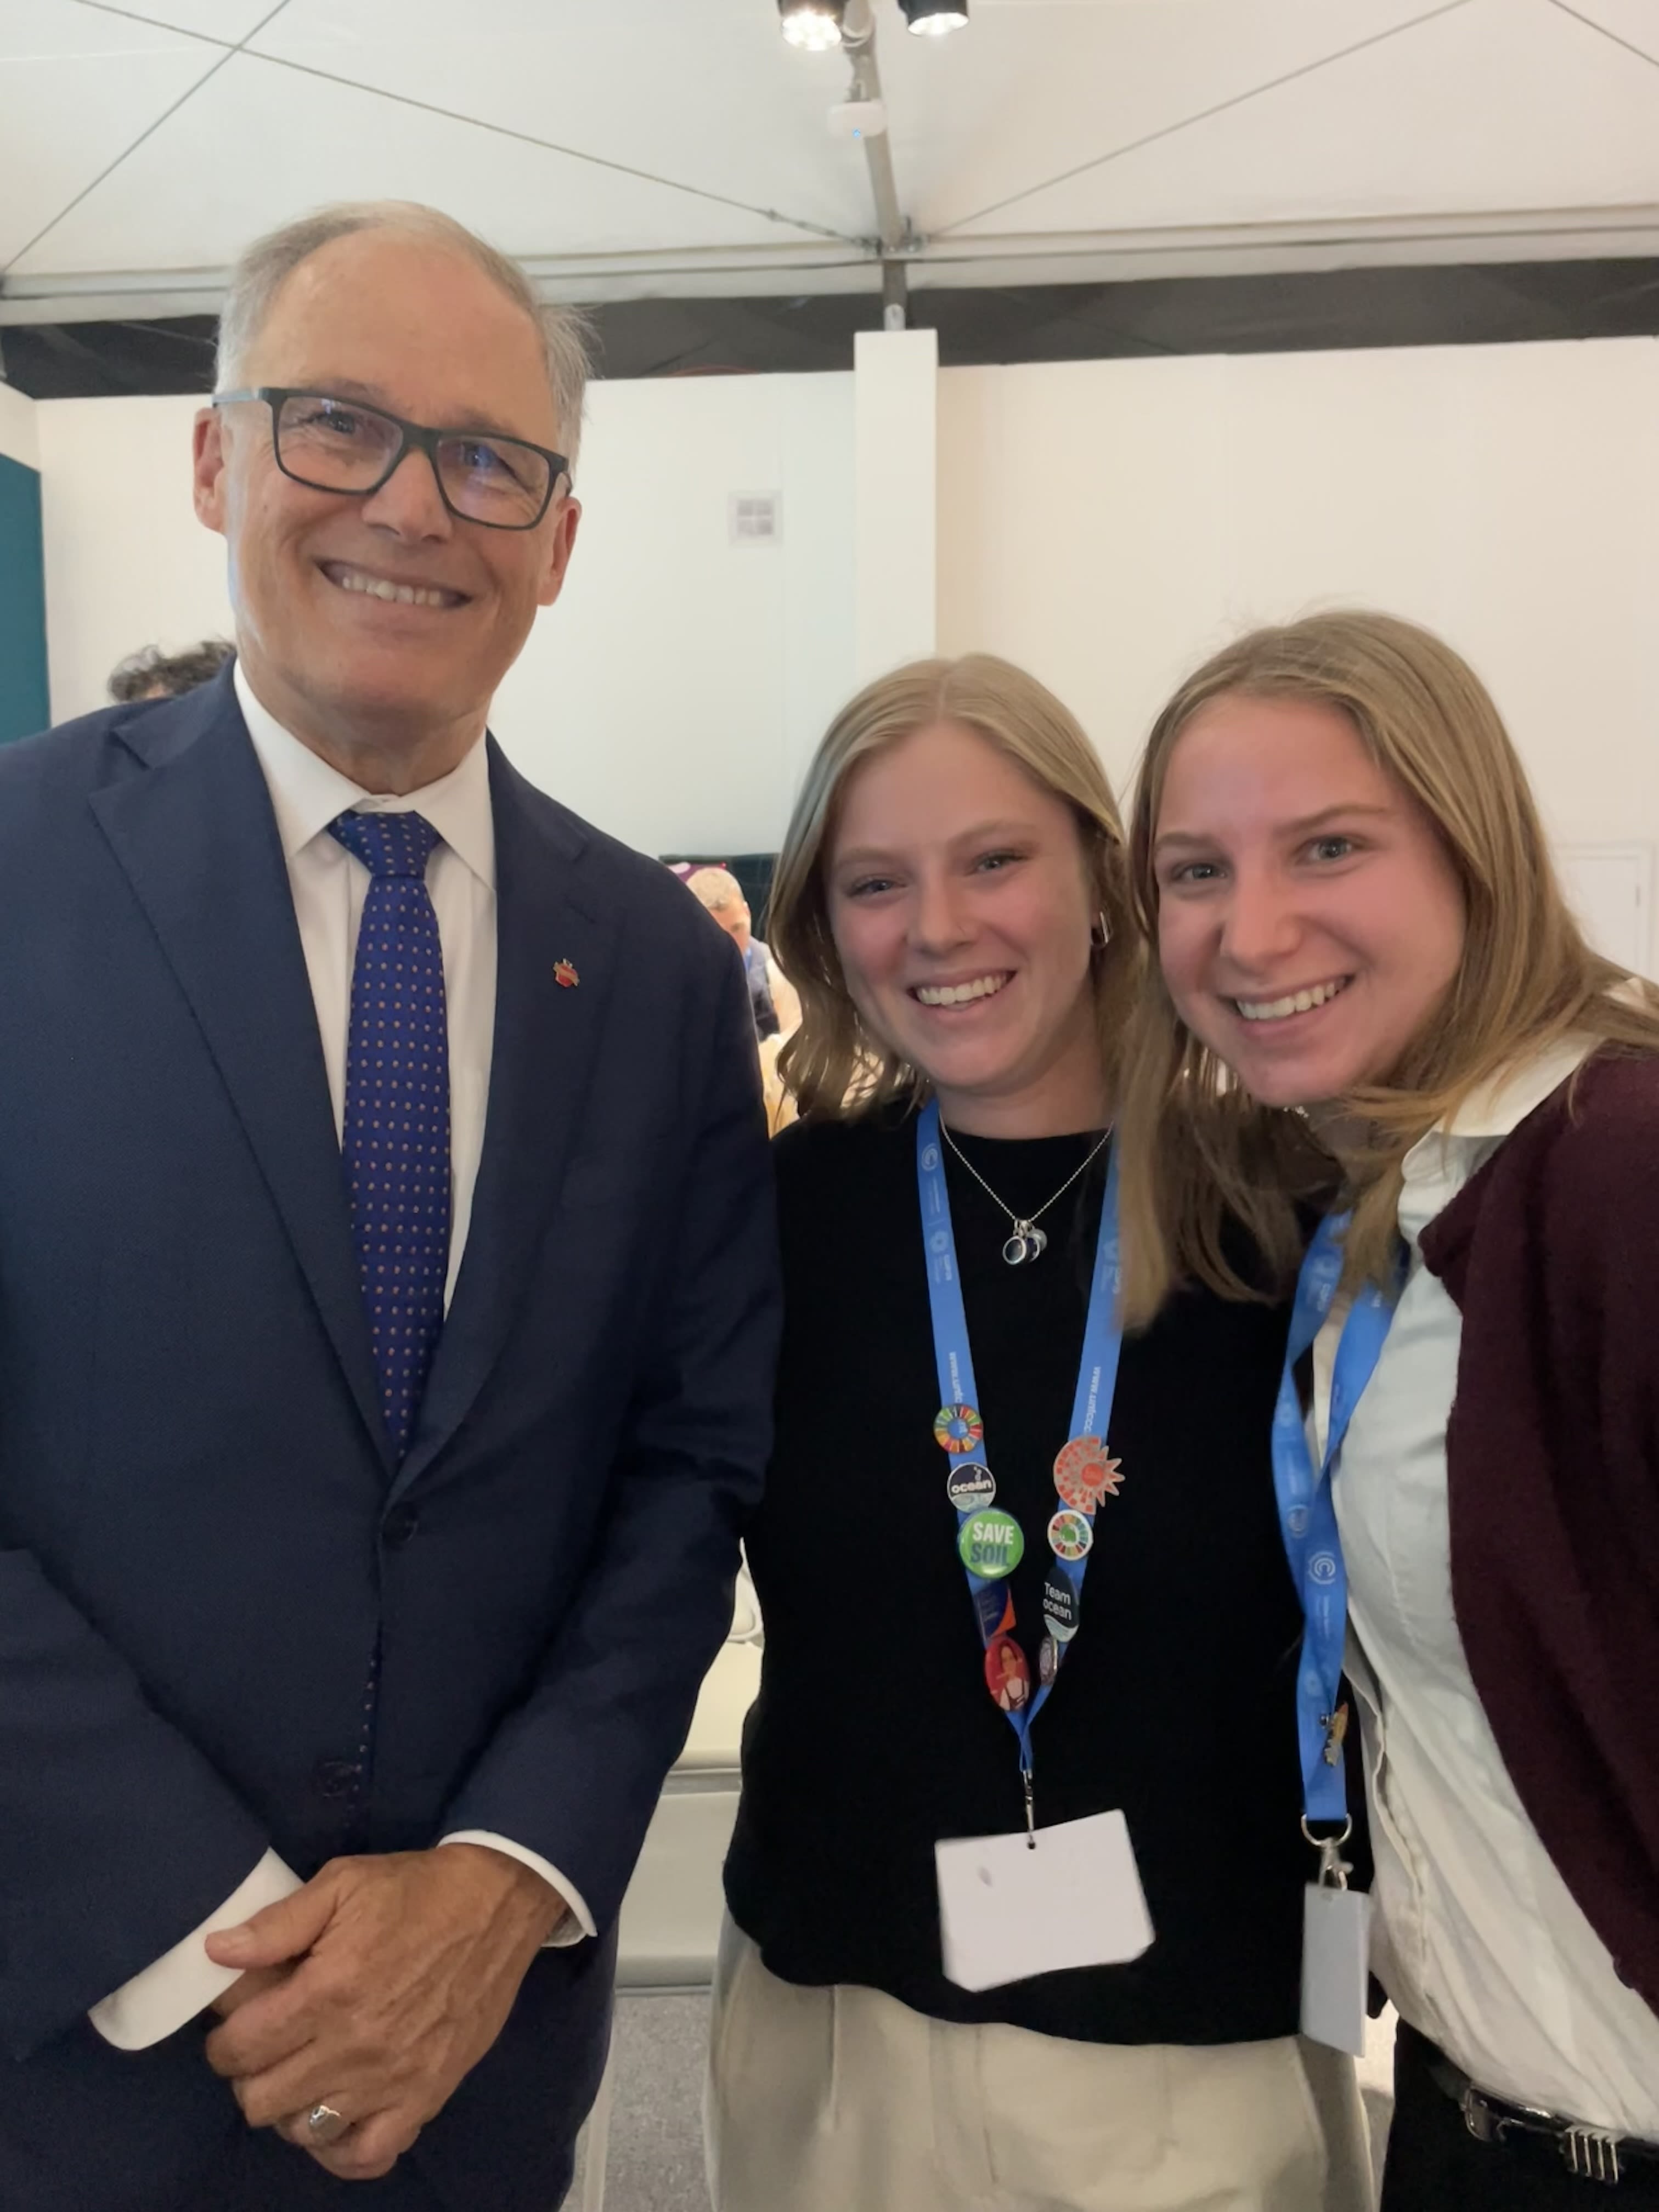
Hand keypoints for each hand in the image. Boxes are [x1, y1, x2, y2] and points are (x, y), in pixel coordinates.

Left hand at [202, 1846, 565, 2181]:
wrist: (497, 1903)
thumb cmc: (414, 1891)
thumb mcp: (342, 1883)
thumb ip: (277, 1924)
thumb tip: (216, 1951)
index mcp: (328, 1990)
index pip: (240, 2048)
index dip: (223, 2039)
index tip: (235, 2024)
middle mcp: (355, 2046)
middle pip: (262, 2100)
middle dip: (248, 2075)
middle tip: (266, 2046)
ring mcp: (392, 2079)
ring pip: (305, 2131)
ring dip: (289, 2107)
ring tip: (300, 2073)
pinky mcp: (426, 2095)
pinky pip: (369, 2154)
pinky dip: (342, 2148)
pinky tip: (336, 2118)